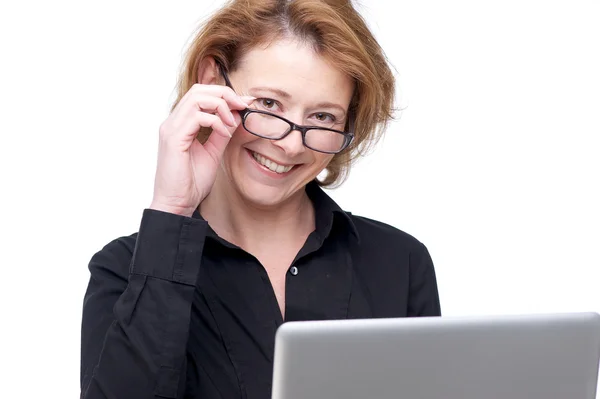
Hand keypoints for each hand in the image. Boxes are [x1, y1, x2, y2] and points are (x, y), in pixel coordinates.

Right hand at [149, 84, 253, 216]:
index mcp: (181, 124)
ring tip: (232, 121)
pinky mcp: (173, 139)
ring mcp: (171, 129)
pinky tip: (224, 133)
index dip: (225, 94)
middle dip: (225, 93)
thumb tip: (236, 117)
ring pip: (197, 97)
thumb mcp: (213, 153)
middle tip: (242, 106)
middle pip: (198, 89)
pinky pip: (197, 117)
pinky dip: (216, 121)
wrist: (177, 204)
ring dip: (221, 105)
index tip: (245, 103)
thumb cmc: (190, 183)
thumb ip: (222, 134)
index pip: (200, 94)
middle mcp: (173, 122)